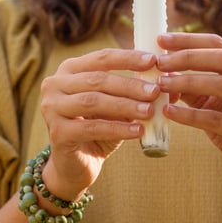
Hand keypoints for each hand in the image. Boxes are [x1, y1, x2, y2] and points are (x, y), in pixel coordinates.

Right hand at [38, 48, 159, 196]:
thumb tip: (169, 83)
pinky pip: (92, 128)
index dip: (128, 58)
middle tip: (155, 91)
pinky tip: (137, 131)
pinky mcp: (57, 132)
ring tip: (149, 111)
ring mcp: (52, 108)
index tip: (153, 61)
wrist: (76, 165)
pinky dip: (117, 129)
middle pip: (98, 80)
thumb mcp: (117, 107)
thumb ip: (136, 93)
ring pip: (94, 101)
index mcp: (69, 69)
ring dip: (125, 105)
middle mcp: (55, 84)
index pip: (102, 57)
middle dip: (130, 85)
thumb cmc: (99, 129)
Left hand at [154, 32, 221, 190]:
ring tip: (161, 85)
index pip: (220, 44)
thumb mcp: (213, 101)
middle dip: (187, 57)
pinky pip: (216, 119)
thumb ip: (194, 84)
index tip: (161, 40)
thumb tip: (162, 68)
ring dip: (187, 82)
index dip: (189, 40)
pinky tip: (169, 112)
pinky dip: (189, 115)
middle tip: (159, 62)